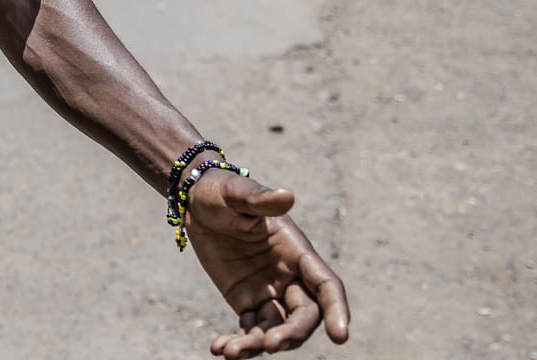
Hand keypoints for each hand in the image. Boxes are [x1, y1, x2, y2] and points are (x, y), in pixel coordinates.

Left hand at [185, 170, 349, 357]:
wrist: (196, 200)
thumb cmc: (222, 192)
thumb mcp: (237, 193)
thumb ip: (259, 199)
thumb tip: (287, 196)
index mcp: (296, 251)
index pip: (326, 286)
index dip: (337, 310)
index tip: (340, 337)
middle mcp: (289, 276)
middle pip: (304, 315)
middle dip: (292, 334)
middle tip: (270, 345)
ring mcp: (268, 291)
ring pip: (275, 328)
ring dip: (258, 345)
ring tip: (232, 353)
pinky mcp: (246, 301)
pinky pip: (249, 329)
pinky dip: (238, 343)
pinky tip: (219, 349)